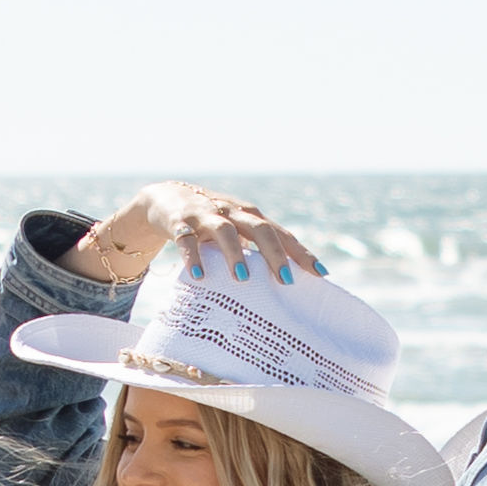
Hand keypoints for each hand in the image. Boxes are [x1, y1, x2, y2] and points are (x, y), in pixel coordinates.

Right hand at [77, 184, 324, 289]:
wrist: (165, 199)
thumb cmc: (210, 223)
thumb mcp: (235, 233)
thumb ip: (254, 253)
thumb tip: (284, 287)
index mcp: (251, 217)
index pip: (282, 234)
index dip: (301, 253)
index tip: (321, 274)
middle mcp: (233, 212)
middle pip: (260, 229)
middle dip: (275, 254)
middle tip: (287, 281)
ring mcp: (206, 215)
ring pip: (225, 230)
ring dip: (235, 253)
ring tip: (242, 279)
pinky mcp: (180, 221)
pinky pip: (186, 239)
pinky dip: (192, 256)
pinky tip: (198, 275)